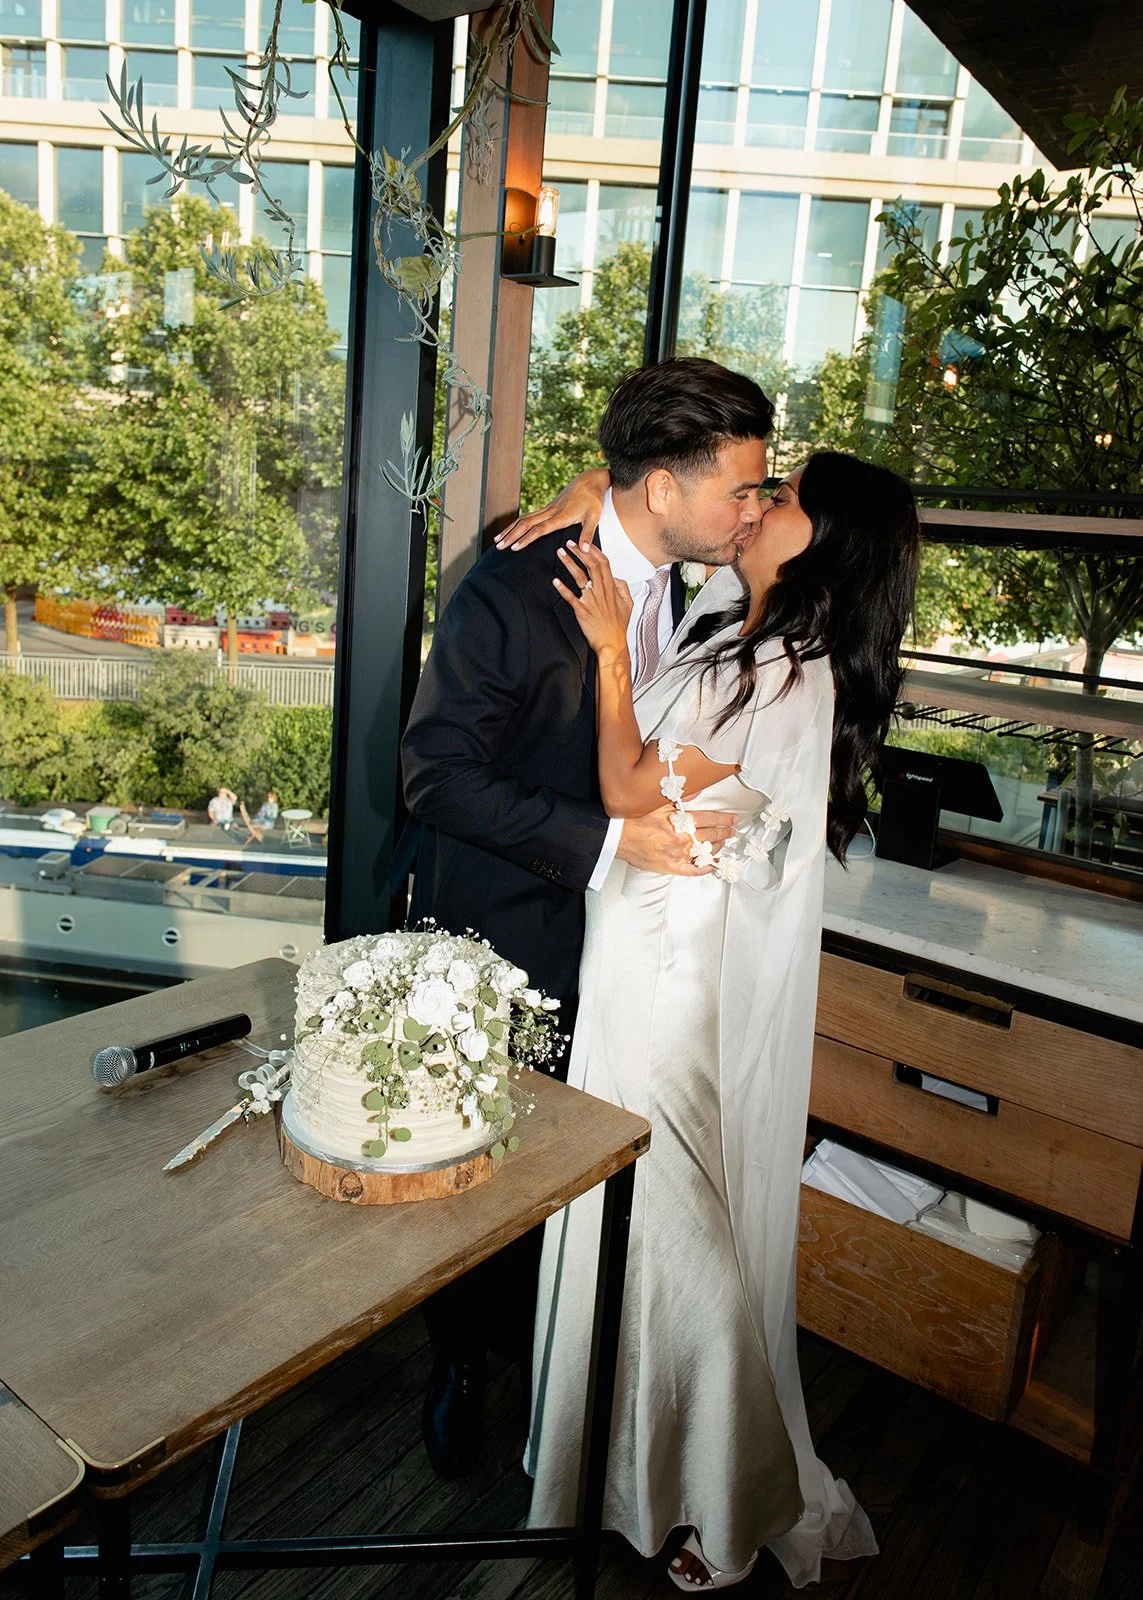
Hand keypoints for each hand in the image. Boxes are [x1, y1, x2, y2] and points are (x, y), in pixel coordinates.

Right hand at [495, 468, 610, 549]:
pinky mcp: (547, 508)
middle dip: (511, 535)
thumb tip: (584, 550)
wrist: (589, 481)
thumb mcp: (594, 517)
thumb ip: (588, 533)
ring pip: (524, 519)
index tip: (515, 547)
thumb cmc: (593, 500)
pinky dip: (516, 524)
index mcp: (561, 516)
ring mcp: (547, 509)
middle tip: (499, 546)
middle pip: (526, 524)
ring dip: (510, 530)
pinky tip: (509, 531)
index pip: (540, 529)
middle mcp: (551, 512)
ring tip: (497, 540)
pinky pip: (528, 516)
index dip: (527, 538)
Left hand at [553, 541, 631, 658]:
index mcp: (612, 589)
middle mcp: (601, 592)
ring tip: (561, 553)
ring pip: (580, 577)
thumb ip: (623, 588)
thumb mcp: (628, 605)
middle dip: (580, 552)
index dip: (594, 551)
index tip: (586, 543)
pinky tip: (555, 581)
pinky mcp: (582, 611)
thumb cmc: (618, 627)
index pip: (604, 563)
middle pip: (591, 565)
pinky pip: (571, 597)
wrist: (612, 645)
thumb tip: (616, 577)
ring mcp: (591, 601)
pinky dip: (562, 589)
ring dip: (569, 563)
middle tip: (570, 543)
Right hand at [616, 807, 737, 876]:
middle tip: (732, 830)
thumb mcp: (657, 802)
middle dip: (724, 832)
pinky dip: (703, 868)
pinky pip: (691, 870)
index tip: (733, 820)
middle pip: (710, 835)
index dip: (724, 819)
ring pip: (704, 851)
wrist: (615, 836)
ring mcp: (676, 854)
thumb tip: (696, 791)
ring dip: (717, 847)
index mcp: (679, 820)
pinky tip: (711, 865)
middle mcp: (681, 838)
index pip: (709, 819)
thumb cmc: (632, 819)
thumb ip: (678, 797)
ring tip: (723, 843)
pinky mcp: (670, 867)